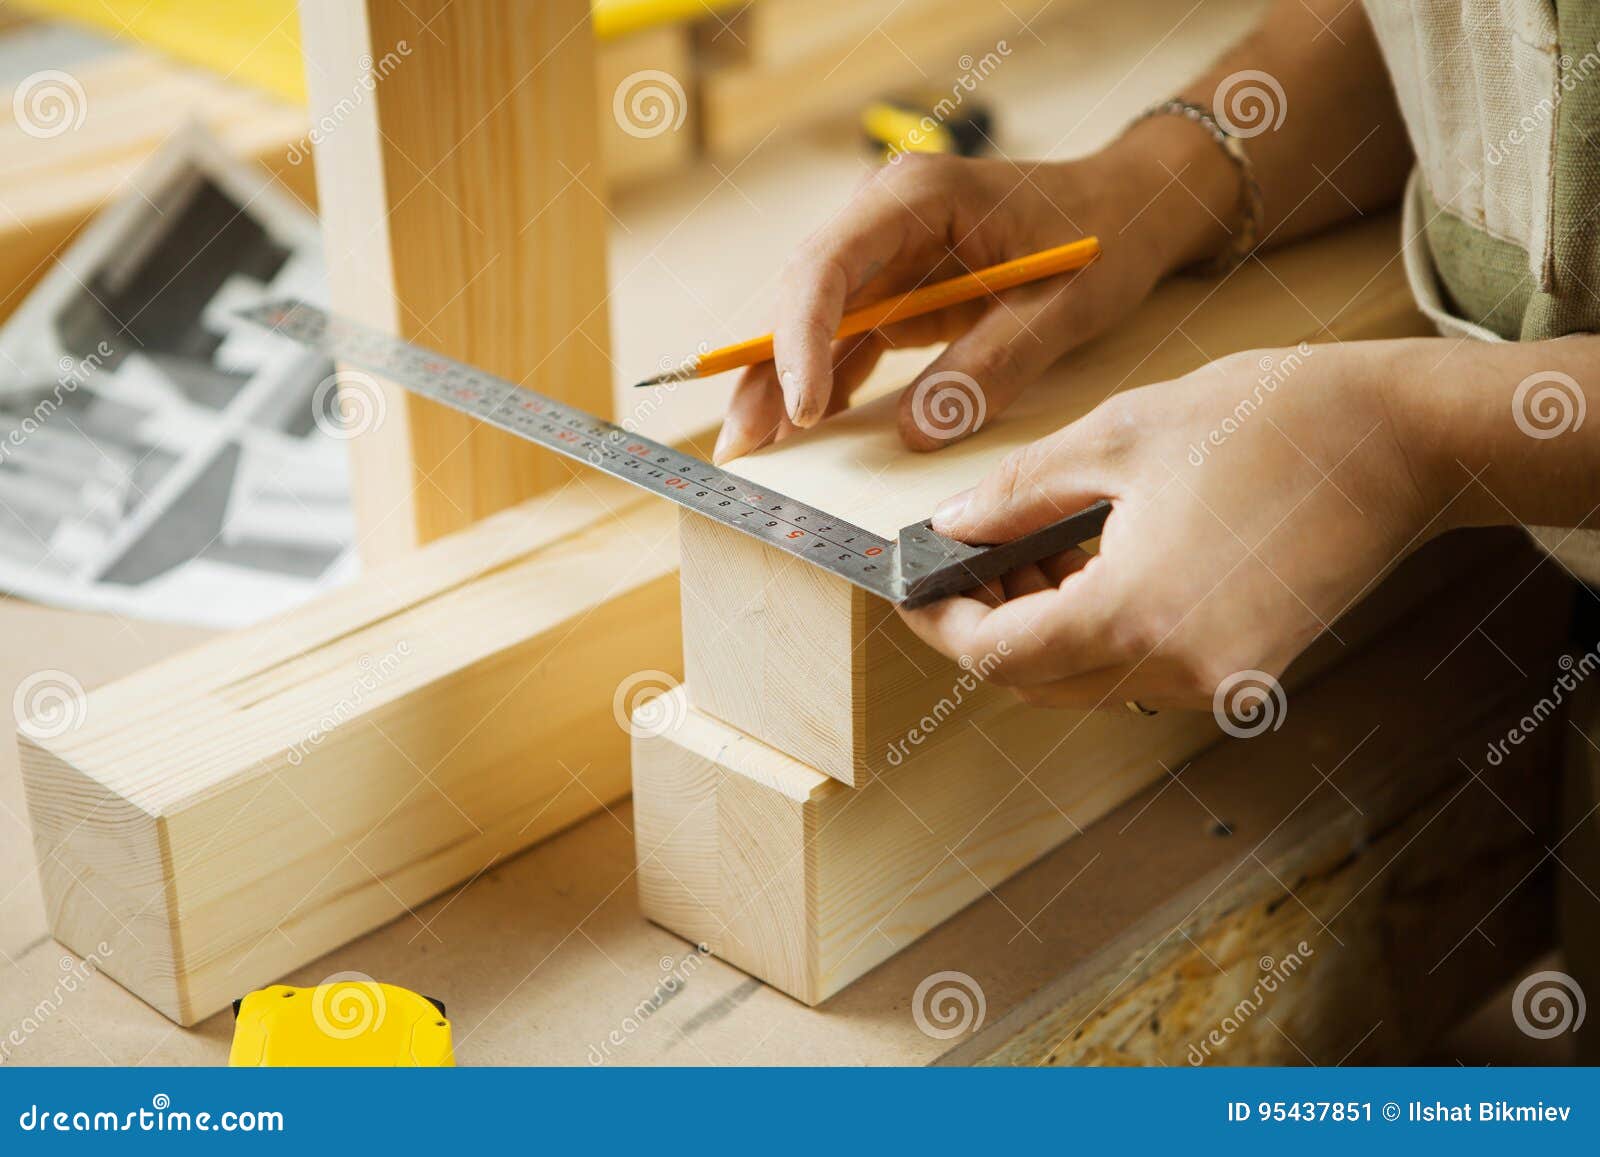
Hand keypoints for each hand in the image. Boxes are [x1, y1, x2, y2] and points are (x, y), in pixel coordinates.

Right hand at [712, 122, 1237, 463]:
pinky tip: (807, 427)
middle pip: (802, 294)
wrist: (1131, 207)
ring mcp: (887, 253)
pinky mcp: (898, 290)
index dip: (801, 339)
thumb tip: (916, 432)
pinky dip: (825, 383)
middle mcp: (884, 217)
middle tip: (743, 444)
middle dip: (768, 370)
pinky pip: (847, 339)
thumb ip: (992, 363)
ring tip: (756, 449)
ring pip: (813, 320)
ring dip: (783, 383)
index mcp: (917, 197)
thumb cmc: (1105, 234)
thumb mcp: (1063, 305)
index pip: (828, 265)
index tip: (802, 409)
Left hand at [899, 341, 1437, 709]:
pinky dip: (1099, 631)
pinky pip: (1140, 672)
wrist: (1404, 439)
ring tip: (1024, 551)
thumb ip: (1017, 495)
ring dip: (1042, 628)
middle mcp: (1180, 672)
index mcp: (1138, 617)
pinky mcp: (1248, 673)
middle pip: (1038, 683)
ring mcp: (1221, 683)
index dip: (943, 622)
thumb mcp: (1119, 438)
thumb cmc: (1271, 421)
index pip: (999, 656)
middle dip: (988, 624)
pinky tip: (1087, 566)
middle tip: (965, 558)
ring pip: (1087, 682)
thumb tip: (951, 529)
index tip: (912, 587)